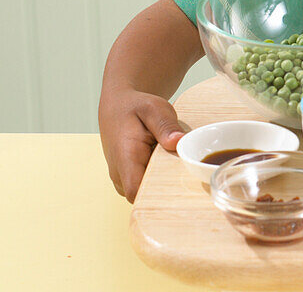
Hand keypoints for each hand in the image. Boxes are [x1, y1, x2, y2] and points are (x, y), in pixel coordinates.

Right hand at [99, 87, 186, 202]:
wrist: (118, 107)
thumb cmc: (136, 107)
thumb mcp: (154, 108)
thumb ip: (166, 126)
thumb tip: (179, 142)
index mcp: (125, 158)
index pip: (137, 191)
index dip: (158, 194)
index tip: (179, 183)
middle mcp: (120, 174)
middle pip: (145, 195)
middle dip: (167, 187)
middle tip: (184, 167)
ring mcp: (122, 179)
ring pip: (146, 192)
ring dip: (162, 181)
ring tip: (172, 160)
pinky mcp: (127, 179)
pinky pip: (144, 186)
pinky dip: (157, 177)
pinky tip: (166, 162)